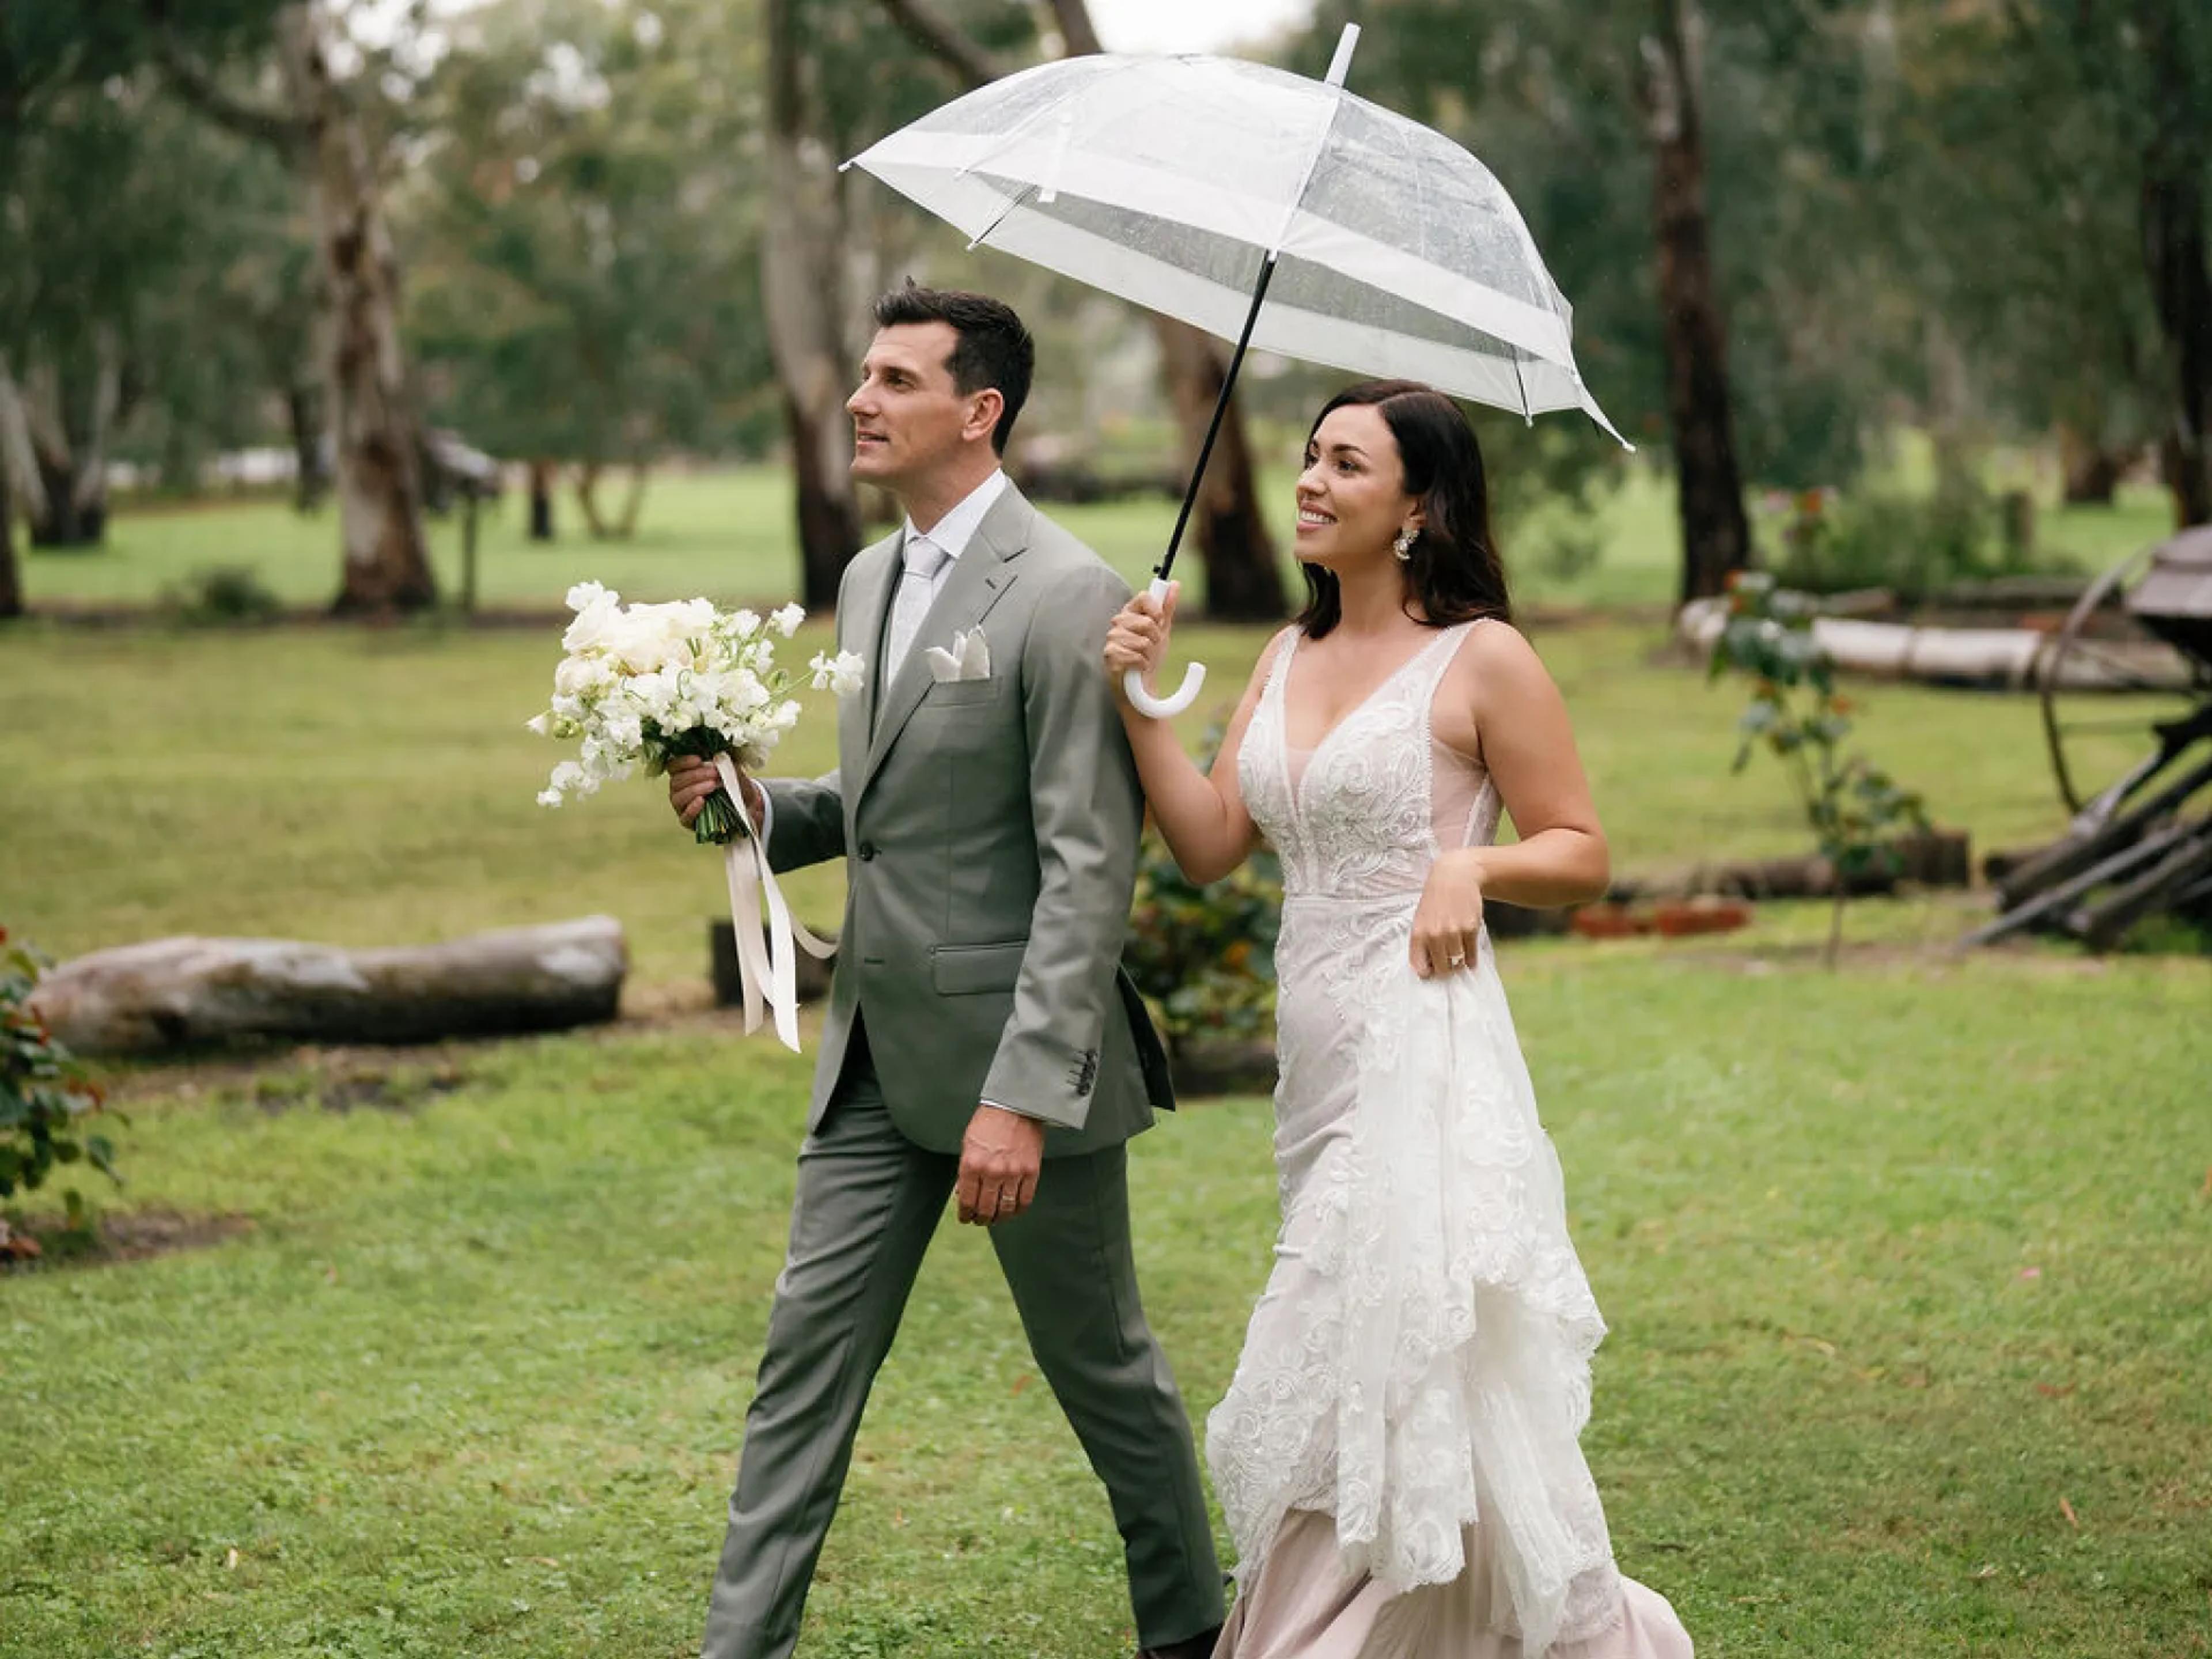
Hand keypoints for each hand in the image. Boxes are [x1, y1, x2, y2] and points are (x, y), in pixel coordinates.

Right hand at [667, 753, 762, 828]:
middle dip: (695, 775)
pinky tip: (702, 801)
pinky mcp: (688, 822)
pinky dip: (692, 808)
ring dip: (695, 789)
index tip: (698, 759)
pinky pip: (685, 817)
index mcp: (684, 774)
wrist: (745, 803)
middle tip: (713, 773)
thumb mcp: (731, 770)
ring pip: (678, 797)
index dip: (682, 762)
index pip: (673, 766)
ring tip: (712, 785)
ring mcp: (682, 807)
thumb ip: (724, 763)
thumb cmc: (733, 783)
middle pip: (676, 781)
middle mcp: (679, 790)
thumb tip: (718, 756)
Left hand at [956, 1104, 1044, 1225]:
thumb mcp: (968, 1144)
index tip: (966, 1217)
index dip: (965, 1214)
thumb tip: (962, 1192)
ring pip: (1006, 1208)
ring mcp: (1013, 1173)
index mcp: (972, 1164)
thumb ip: (965, 1170)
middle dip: (981, 1219)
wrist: (1015, 1105)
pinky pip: (1025, 1200)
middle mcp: (992, 1172)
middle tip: (980, 1220)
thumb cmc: (989, 1121)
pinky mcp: (1031, 1171)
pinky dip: (1018, 1209)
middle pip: (986, 1209)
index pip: (967, 1201)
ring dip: (1000, 1218)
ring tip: (997, 1218)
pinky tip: (1014, 1210)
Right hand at [1103, 581, 1179, 698]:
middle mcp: (1118, 623)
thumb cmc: (1149, 656)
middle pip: (1147, 622)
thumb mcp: (1162, 630)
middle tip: (1152, 646)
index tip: (1160, 621)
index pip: (1143, 597)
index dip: (1156, 610)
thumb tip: (1175, 584)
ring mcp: (1112, 639)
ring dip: (1149, 655)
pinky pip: (1136, 657)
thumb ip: (1167, 607)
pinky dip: (1142, 664)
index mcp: (1130, 612)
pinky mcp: (1110, 656)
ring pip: (1143, 642)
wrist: (1143, 685)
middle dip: (1156, 638)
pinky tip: (1138, 667)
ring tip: (1144, 659)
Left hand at [1410, 848, 1486, 978]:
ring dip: (1459, 964)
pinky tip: (1469, 959)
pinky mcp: (1470, 928)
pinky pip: (1471, 954)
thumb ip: (1422, 941)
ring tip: (1458, 959)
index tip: (1431, 972)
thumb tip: (1428, 967)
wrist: (1455, 876)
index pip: (1419, 966)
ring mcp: (1454, 932)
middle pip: (1441, 968)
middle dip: (1445, 971)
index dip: (1426, 973)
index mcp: (1418, 933)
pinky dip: (1471, 960)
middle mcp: (1435, 935)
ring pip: (1457, 962)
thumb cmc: (1435, 899)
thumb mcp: (1420, 918)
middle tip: (1448, 967)